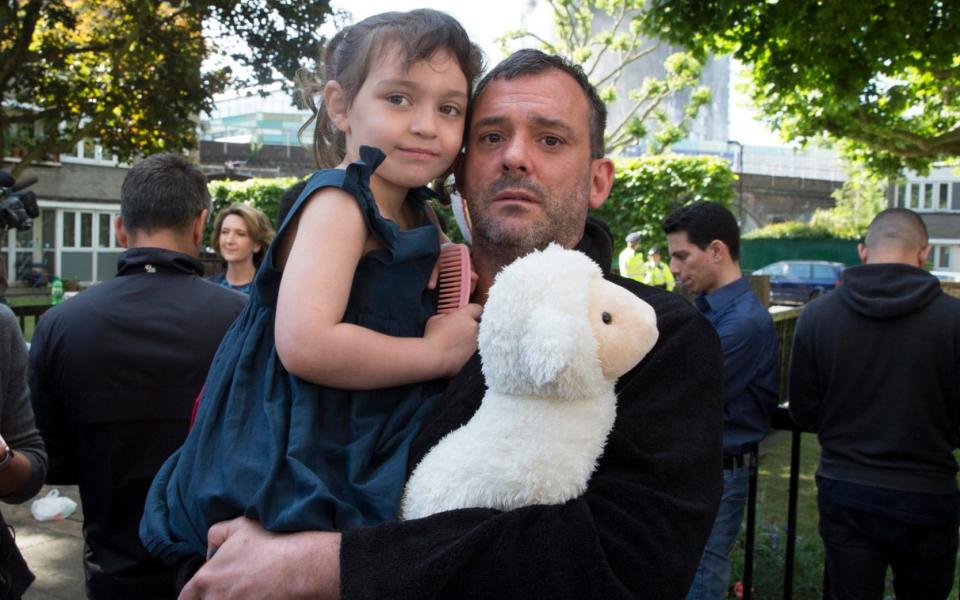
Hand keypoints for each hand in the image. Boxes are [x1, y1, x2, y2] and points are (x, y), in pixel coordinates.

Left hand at [179, 517, 340, 599]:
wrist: (302, 566)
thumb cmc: (272, 544)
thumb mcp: (239, 526)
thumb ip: (215, 534)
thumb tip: (210, 550)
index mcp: (205, 579)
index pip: (185, 598)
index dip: (194, 595)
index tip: (203, 592)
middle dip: (214, 597)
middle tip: (233, 588)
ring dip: (232, 598)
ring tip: (250, 591)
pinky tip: (260, 595)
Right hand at [423, 303, 481, 377]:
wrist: (434, 357)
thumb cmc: (433, 336)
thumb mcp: (435, 319)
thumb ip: (446, 316)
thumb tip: (449, 319)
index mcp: (465, 316)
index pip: (477, 308)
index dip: (472, 311)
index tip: (466, 314)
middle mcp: (474, 328)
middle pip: (476, 324)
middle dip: (469, 325)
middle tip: (457, 329)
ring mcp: (475, 342)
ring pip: (475, 337)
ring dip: (467, 338)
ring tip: (454, 342)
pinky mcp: (473, 355)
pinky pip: (470, 349)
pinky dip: (464, 349)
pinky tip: (453, 351)